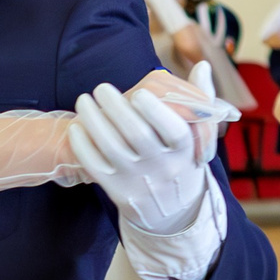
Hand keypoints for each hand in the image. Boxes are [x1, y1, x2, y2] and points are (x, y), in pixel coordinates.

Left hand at [70, 83, 207, 233]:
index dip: (155, 111)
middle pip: (137, 134)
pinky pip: (95, 166)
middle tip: (102, 87)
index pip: (173, 130)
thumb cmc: (182, 163)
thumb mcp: (199, 138)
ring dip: (94, 120)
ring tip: (84, 100)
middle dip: (116, 107)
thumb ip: (200, 100)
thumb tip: (201, 65)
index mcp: (185, 150)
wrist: (172, 213)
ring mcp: (137, 179)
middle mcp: (161, 166)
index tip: (140, 92)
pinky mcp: (116, 190)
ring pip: (111, 147)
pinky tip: (77, 127)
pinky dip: (83, 145)